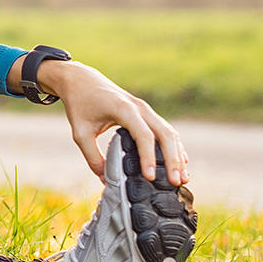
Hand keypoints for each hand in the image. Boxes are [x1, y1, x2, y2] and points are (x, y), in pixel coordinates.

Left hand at [10, 58, 189, 186]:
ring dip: (177, 154)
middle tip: (175, 182)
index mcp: (123, 109)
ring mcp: (145, 109)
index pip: (143, 136)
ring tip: (182, 177)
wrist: (81, 80)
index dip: (149, 157)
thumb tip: (105, 180)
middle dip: (172, 159)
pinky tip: (180, 162)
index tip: (150, 177)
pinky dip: (174, 146)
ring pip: (169, 132)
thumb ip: (92, 156)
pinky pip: (165, 130)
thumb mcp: (80, 131)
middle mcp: (140, 108)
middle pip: (165, 134)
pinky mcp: (146, 113)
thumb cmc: (80, 103)